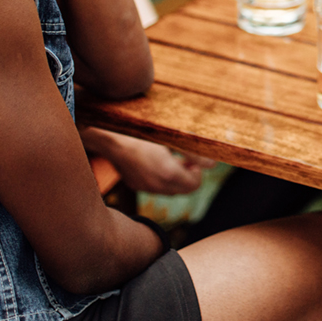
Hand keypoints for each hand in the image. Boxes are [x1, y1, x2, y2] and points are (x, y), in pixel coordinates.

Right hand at [80, 126, 214, 194]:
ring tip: (171, 158)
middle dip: (188, 176)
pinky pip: (154, 187)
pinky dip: (160, 178)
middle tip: (185, 159)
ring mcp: (144, 186)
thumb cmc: (142, 131)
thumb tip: (213, 164)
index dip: (197, 172)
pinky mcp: (134, 184)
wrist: (108, 135)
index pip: (194, 185)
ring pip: (169, 190)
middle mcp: (156, 185)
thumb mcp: (171, 136)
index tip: (193, 159)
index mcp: (168, 173)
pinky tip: (155, 161)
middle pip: (183, 190)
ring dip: (175, 177)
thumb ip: (194, 152)